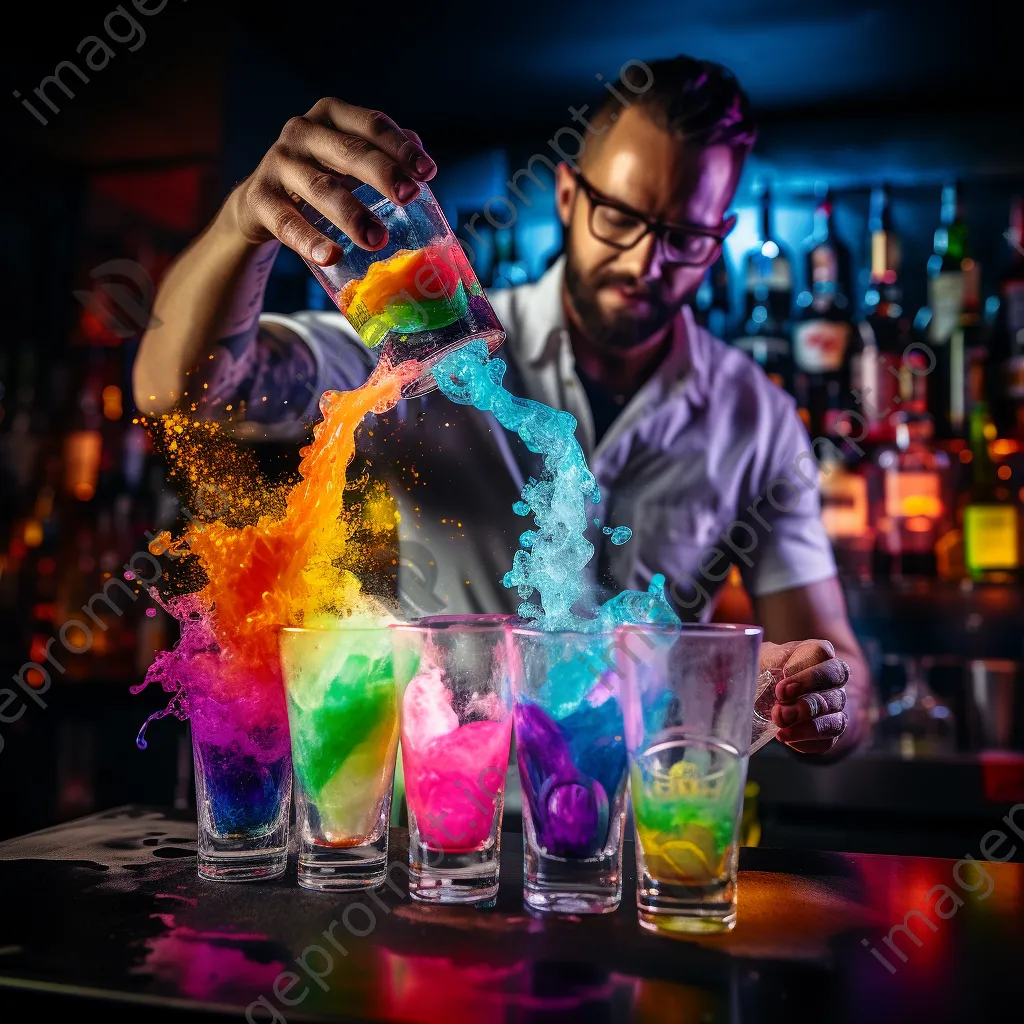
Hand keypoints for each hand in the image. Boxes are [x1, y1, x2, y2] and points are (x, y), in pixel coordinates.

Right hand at [230, 98, 436, 263]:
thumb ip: (383, 157)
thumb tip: (423, 168)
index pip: (371, 125)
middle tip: (408, 197)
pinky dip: (310, 240)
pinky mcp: (260, 198)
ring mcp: (278, 162)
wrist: (261, 200)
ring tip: (377, 240)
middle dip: (382, 173)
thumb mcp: (348, 159)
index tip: (428, 173)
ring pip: (322, 188)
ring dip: (352, 215)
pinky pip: (288, 222)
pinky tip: (331, 256)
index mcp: (331, 116)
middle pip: (349, 152)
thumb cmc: (318, 174)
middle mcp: (302, 131)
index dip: (401, 147)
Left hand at [762, 639, 849, 754]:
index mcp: (813, 652)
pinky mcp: (830, 730)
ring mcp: (836, 705)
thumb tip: (735, 658)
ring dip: (808, 723)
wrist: (766, 698)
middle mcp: (831, 678)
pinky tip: (785, 737)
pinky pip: (828, 740)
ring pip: (835, 714)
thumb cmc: (763, 672)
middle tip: (780, 702)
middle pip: (834, 681)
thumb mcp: (757, 660)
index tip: (781, 681)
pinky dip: (807, 741)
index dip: (802, 670)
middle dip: (807, 693)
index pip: (821, 653)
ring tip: (780, 725)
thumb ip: (751, 656)